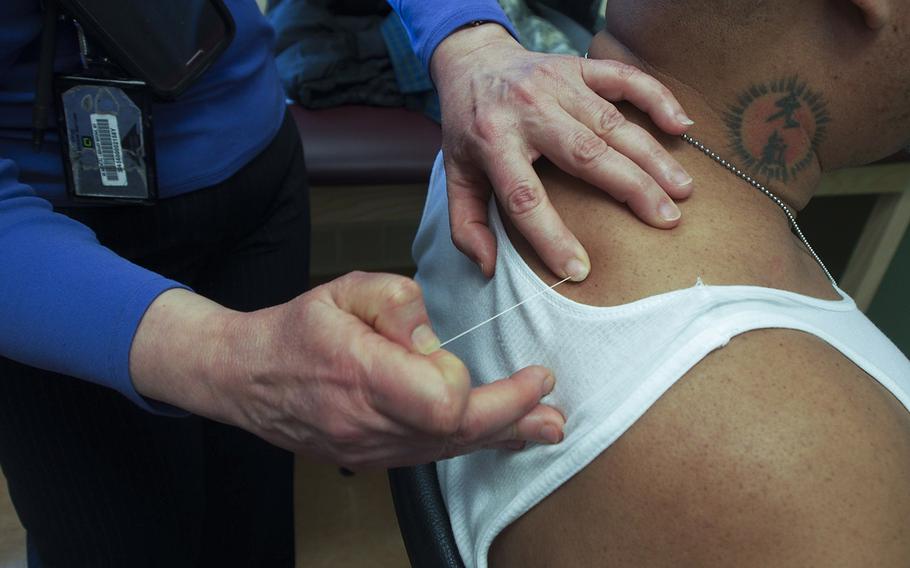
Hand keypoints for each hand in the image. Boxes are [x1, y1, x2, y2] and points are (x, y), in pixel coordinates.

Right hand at [131, 276, 563, 469]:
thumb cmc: (296, 330)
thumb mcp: (341, 290)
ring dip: (502, 436)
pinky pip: (431, 455)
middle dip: (510, 415)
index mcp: (361, 374)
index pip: (440, 400)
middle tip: (549, 401)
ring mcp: (370, 449)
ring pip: (448, 450)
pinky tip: (501, 437)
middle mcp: (368, 422)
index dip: (466, 383)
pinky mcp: (373, 457)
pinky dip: (470, 443)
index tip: (471, 360)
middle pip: (456, 433)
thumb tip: (432, 335)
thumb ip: (395, 302)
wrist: (247, 378)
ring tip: (547, 427)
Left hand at [431, 24, 694, 280]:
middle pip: (584, 154)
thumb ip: (466, 224)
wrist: (471, 62)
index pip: (524, 198)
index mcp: (493, 143)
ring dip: (651, 155)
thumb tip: (488, 266)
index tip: (580, 269)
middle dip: (631, 188)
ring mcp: (557, 84)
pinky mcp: (579, 66)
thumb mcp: (456, 175)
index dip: (551, 236)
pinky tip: (680, 126)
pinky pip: (623, 77)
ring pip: (611, 122)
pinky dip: (655, 97)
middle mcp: (528, 111)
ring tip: (682, 189)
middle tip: (666, 219)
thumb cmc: (469, 127)